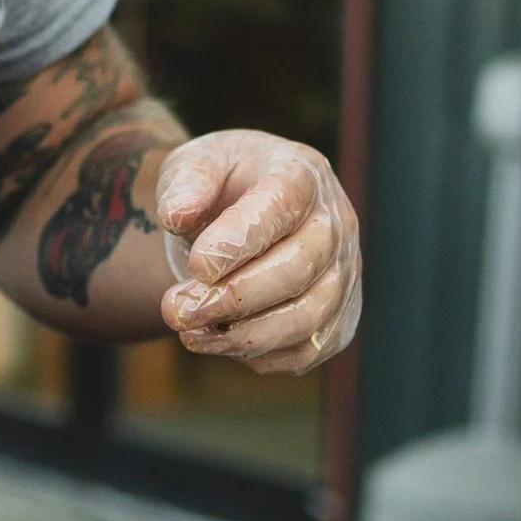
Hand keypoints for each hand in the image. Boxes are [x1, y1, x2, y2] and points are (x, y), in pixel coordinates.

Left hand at [155, 132, 361, 376]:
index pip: (281, 205)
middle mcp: (335, 223)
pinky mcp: (337, 319)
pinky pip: (306, 350)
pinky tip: (217, 342)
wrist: (243, 216)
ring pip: (306, 318)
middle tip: (176, 310)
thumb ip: (186, 181)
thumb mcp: (196, 163)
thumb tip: (176, 215)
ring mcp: (343, 274)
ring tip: (189, 332)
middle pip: (297, 269)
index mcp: (301, 174)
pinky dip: (259, 356)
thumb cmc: (221, 186)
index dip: (239, 240)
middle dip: (232, 297)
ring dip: (242, 335)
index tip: (196, 266)